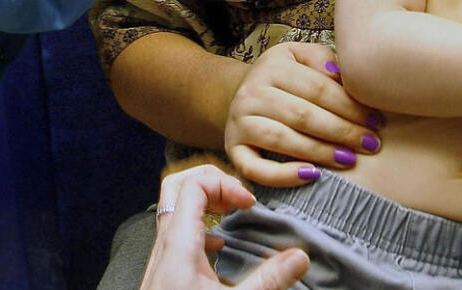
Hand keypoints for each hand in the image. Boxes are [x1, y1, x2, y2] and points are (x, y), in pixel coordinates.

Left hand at [141, 163, 309, 289]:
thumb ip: (268, 280)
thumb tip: (300, 257)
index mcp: (179, 243)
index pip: (195, 185)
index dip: (225, 185)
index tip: (249, 205)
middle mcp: (165, 244)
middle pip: (177, 186)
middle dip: (210, 183)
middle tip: (237, 199)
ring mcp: (161, 257)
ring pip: (176, 209)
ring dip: (205, 205)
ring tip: (233, 218)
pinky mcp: (164, 272)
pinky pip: (178, 233)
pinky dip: (200, 228)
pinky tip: (219, 250)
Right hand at [224, 42, 382, 185]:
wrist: (240, 95)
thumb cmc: (283, 79)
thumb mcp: (299, 57)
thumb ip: (322, 59)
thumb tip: (342, 75)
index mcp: (272, 67)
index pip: (318, 89)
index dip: (350, 106)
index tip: (376, 122)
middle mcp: (251, 93)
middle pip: (303, 115)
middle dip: (342, 131)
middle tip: (370, 144)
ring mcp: (239, 122)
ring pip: (283, 140)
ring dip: (320, 152)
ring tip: (349, 159)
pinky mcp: (233, 150)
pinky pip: (256, 169)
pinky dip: (284, 176)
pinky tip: (312, 175)